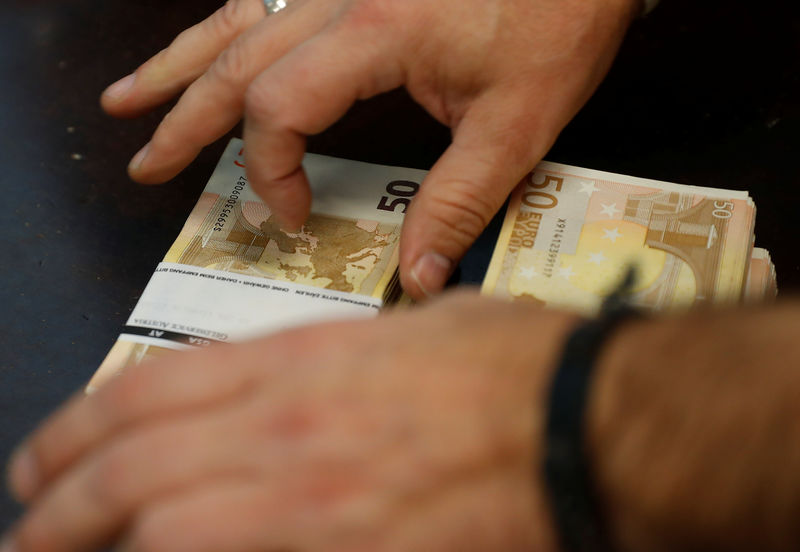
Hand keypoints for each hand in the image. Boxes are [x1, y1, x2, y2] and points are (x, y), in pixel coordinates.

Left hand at [6, 292, 576, 551]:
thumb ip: (349, 351)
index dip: (79, 426)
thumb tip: (317, 373)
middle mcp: (288, 431)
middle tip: (30, 518)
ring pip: (159, 528)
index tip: (49, 454)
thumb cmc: (511, 366)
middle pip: (132, 469)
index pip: (149, 392)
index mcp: (303, 363)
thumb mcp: (416, 328)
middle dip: (59, 501)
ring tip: (57, 551)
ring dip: (93, 542)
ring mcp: (311, 504)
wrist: (585, 423)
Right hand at [100, 0, 637, 298]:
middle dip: (185, 120)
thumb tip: (418, 275)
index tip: (295, 216)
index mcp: (375, 31)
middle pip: (235, 62)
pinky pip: (266, 1)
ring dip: (180, 66)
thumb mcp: (517, 123)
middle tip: (147, 164)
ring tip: (129, 100)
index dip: (272, 170)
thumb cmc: (559, 20)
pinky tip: (203, 44)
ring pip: (236, 22)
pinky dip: (224, 30)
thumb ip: (459, 201)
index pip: (278, 107)